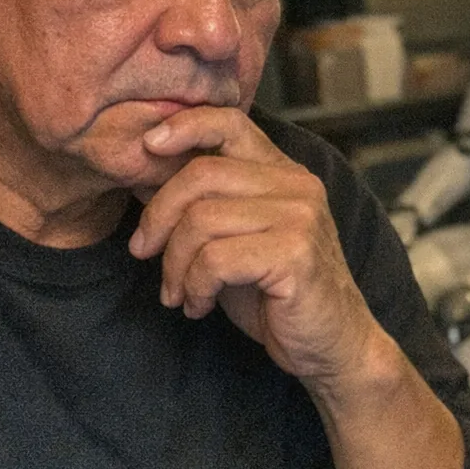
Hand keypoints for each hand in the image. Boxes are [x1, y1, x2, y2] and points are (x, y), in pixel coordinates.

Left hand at [130, 106, 466, 468]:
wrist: (330, 346)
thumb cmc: (275, 294)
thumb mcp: (231, 239)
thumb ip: (198, 203)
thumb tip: (139, 170)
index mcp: (282, 172)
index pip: (229, 121)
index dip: (183, 125)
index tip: (147, 147)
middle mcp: (296, 185)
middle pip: (200, 174)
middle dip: (158, 216)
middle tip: (142, 252)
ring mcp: (300, 217)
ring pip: (202, 220)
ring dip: (175, 264)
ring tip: (177, 293)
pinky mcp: (295, 254)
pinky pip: (215, 259)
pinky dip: (194, 286)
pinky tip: (199, 305)